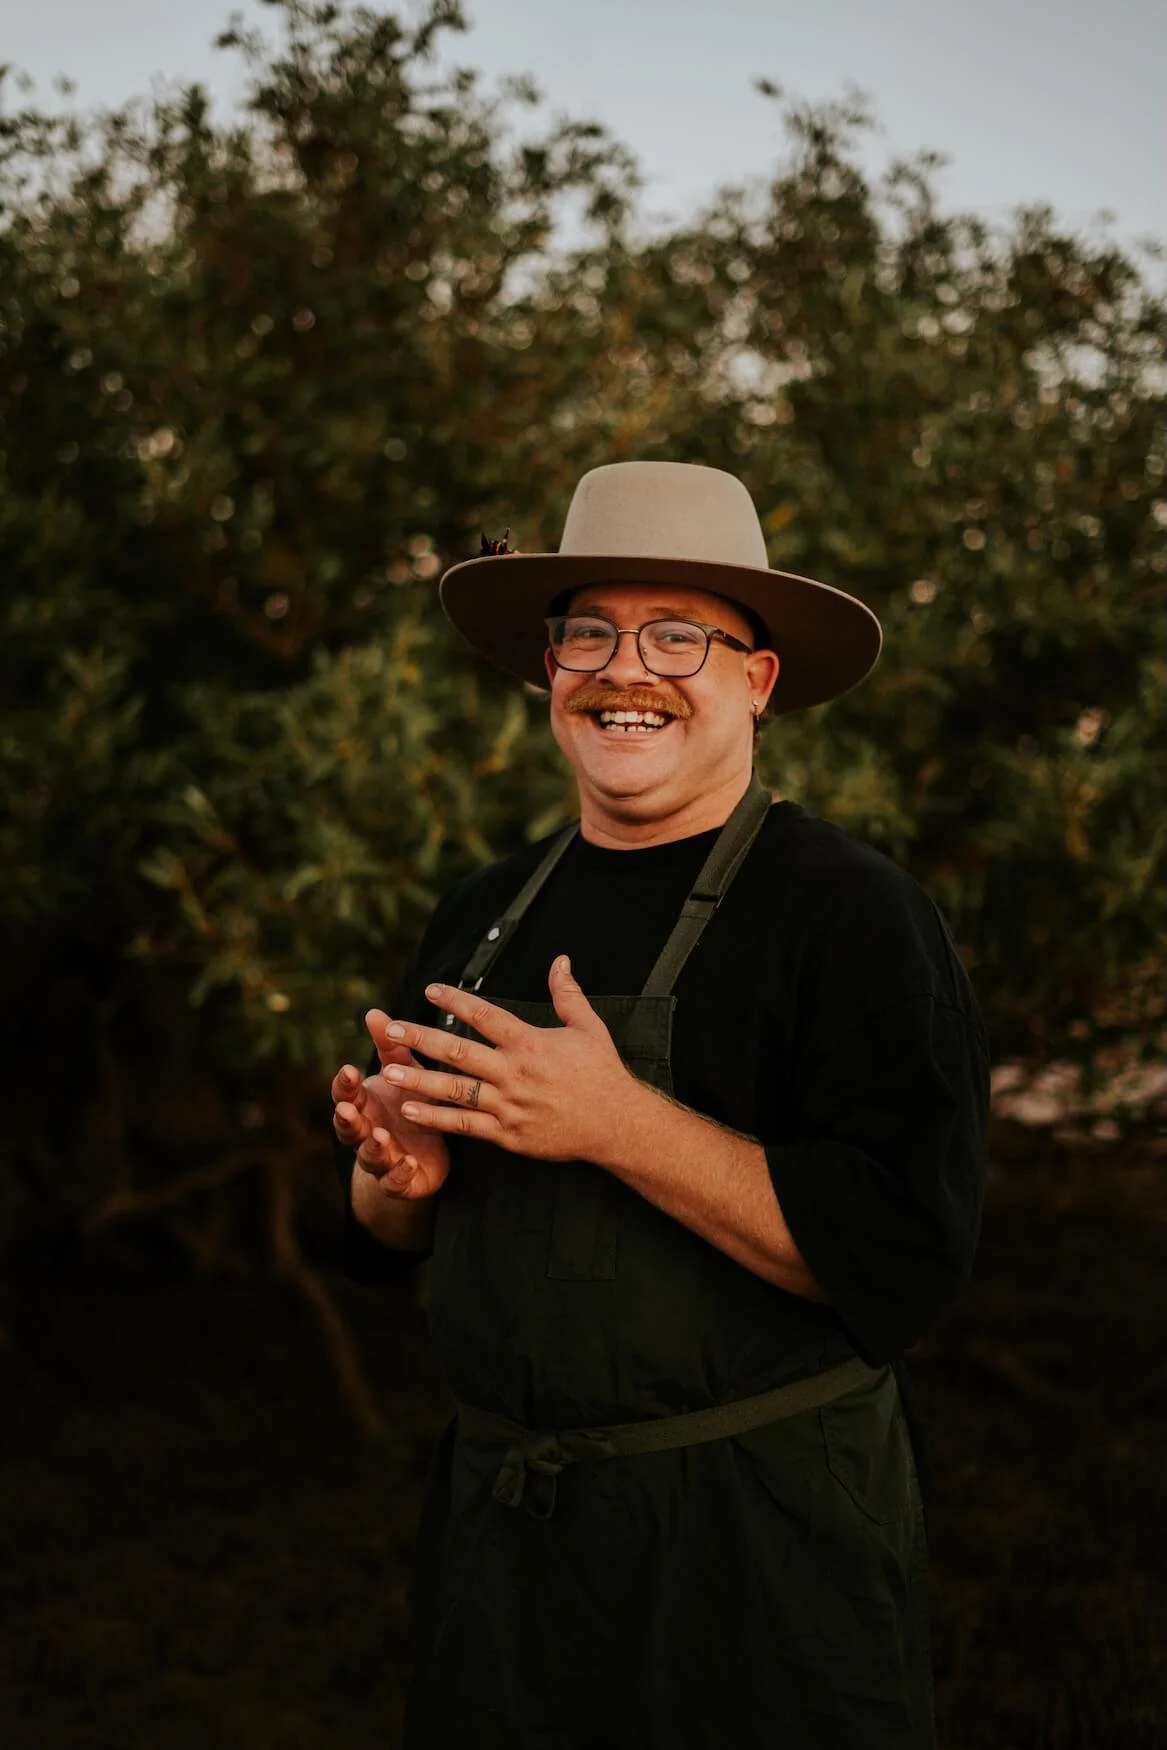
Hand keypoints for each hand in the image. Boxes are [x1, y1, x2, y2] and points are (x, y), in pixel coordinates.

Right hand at [331, 1008, 450, 1200]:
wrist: (425, 1153)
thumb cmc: (410, 1105)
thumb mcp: (406, 1074)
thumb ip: (392, 1048)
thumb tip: (374, 1013)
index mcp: (364, 1104)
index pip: (346, 1093)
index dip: (344, 1084)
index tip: (349, 1069)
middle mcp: (366, 1132)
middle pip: (347, 1128)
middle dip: (347, 1119)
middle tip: (348, 1109)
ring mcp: (380, 1159)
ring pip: (369, 1156)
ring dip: (373, 1147)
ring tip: (382, 1137)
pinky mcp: (399, 1182)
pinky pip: (394, 1183)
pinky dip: (399, 1175)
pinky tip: (409, 1164)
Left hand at [374, 955, 639, 1164]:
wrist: (616, 1123)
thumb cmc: (603, 1073)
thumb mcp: (588, 1027)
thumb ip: (567, 994)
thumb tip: (560, 961)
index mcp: (531, 1044)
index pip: (485, 1016)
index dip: (456, 1001)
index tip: (431, 989)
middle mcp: (514, 1073)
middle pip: (458, 1052)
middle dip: (421, 1039)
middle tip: (390, 1029)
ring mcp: (509, 1105)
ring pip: (455, 1090)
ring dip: (419, 1079)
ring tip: (389, 1071)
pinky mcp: (508, 1134)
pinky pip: (466, 1124)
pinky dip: (437, 1117)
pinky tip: (412, 1109)